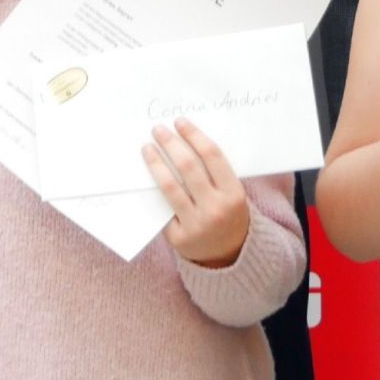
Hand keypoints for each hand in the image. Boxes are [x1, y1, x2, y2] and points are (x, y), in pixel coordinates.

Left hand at [144, 118, 251, 267]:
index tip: (180, 122)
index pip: (212, 156)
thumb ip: (215, 173)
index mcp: (233, 194)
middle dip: (171, 144)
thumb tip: (184, 141)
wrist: (230, 257)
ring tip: (147, 148)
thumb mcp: (232, 194)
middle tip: (158, 129)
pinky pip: (164, 208)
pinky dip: (155, 190)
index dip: (194, 136)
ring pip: (170, 186)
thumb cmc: (228, 215)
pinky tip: (146, 176)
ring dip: (156, 163)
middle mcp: (216, 208)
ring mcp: (196, 224)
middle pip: (188, 167)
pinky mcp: (179, 237)